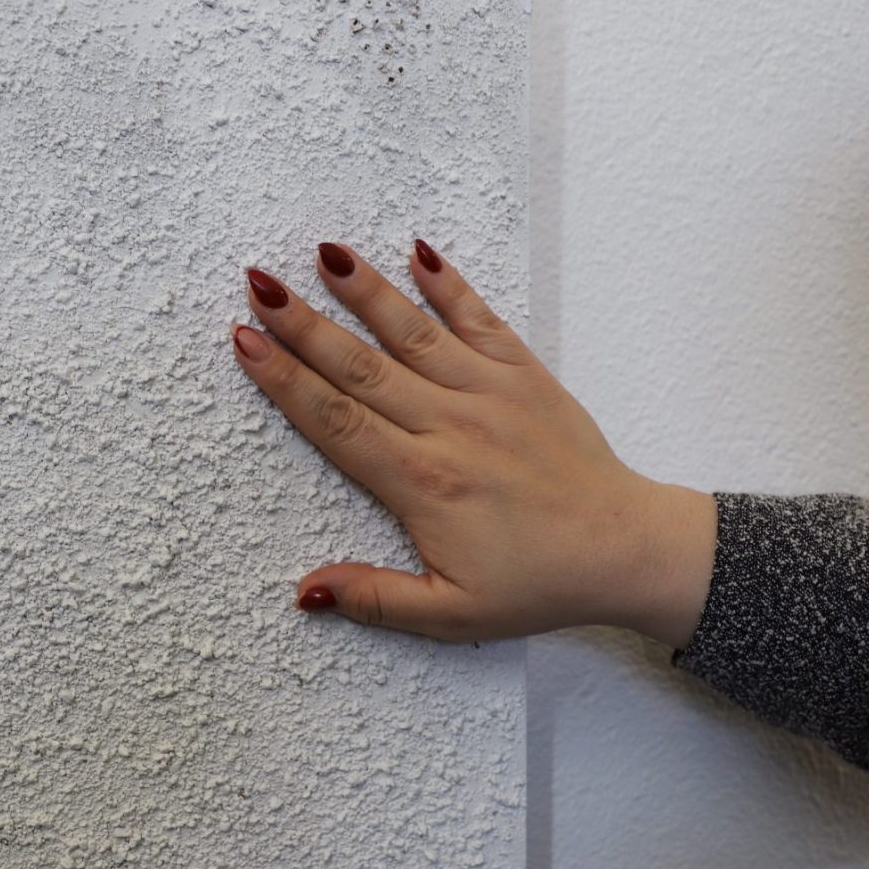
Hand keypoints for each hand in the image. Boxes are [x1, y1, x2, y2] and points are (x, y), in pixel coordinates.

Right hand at [230, 241, 716, 649]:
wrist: (624, 550)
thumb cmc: (538, 586)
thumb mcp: (451, 615)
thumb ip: (374, 599)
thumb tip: (305, 591)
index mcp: (422, 483)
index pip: (336, 422)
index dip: (285, 381)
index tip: (244, 342)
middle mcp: (450, 427)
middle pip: (361, 367)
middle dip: (304, 324)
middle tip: (257, 284)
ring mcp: (490, 394)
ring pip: (414, 333)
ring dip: (366, 291)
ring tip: (323, 253)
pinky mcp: (526, 377)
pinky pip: (481, 320)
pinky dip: (450, 286)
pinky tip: (418, 253)